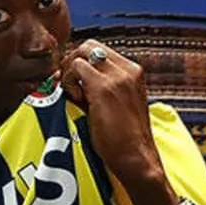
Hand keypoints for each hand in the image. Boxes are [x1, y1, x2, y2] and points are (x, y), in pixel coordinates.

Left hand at [58, 40, 162, 187]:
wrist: (137, 158)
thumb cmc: (125, 139)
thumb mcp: (118, 104)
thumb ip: (101, 88)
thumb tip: (73, 80)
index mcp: (134, 72)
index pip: (100, 51)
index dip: (82, 63)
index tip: (74, 82)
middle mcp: (129, 70)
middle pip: (90, 45)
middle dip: (72, 62)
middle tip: (68, 85)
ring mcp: (118, 77)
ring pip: (82, 53)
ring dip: (71, 72)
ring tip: (75, 96)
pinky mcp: (104, 88)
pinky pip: (76, 68)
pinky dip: (70, 82)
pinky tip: (76, 101)